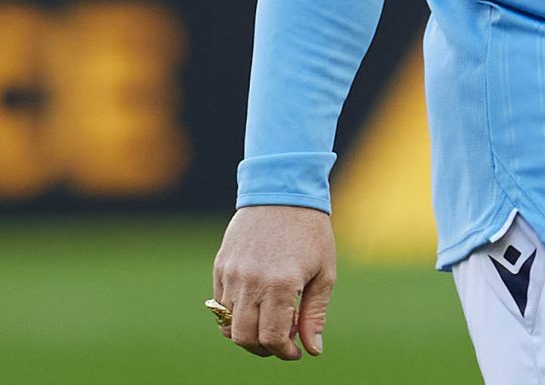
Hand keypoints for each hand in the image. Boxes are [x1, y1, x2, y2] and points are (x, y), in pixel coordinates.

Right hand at [212, 205, 336, 359]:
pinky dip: (235, 315)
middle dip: (263, 349)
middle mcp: (252, 282)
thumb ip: (315, 314)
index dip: (284, 352)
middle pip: (245, 338)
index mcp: (282, 284)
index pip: (273, 336)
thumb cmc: (310, 232)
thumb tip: (312, 350)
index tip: (295, 352)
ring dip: (247, 334)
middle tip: (281, 343)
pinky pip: (220, 304)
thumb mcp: (324, 272)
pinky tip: (256, 306)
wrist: (282, 192)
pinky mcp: (220, 267)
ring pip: (228, 324)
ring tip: (269, 325)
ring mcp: (232, 275)